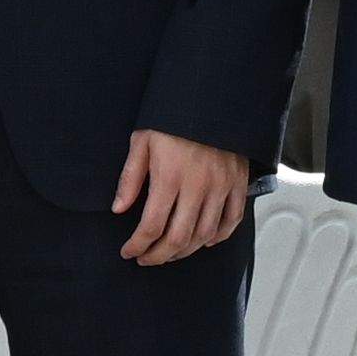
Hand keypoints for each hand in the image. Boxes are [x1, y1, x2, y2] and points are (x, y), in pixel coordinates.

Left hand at [113, 130, 252, 267]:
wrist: (210, 97)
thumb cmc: (173, 118)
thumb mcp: (143, 141)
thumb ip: (130, 177)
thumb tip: (118, 209)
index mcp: (170, 176)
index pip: (151, 226)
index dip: (137, 245)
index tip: (128, 251)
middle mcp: (198, 186)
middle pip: (178, 238)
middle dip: (159, 255)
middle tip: (147, 258)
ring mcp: (221, 186)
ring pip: (205, 235)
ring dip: (185, 250)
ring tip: (170, 252)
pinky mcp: (237, 183)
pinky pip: (232, 220)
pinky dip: (219, 236)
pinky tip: (204, 241)